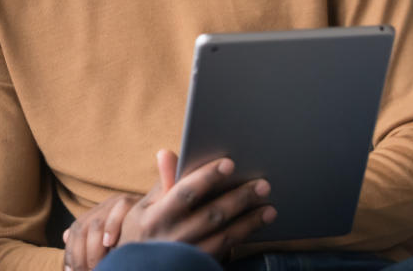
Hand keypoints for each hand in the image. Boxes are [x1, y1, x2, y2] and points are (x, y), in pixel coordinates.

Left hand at [63, 193, 138, 270]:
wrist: (170, 215)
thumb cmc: (139, 235)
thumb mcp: (113, 237)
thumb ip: (90, 236)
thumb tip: (63, 237)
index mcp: (99, 212)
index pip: (76, 230)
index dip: (71, 251)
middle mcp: (108, 205)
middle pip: (82, 228)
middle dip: (80, 255)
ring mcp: (122, 202)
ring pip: (96, 223)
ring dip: (93, 249)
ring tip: (97, 268)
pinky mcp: (137, 202)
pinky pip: (121, 209)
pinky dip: (112, 226)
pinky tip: (110, 243)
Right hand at [117, 150, 276, 259]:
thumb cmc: (143, 232)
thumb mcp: (143, 207)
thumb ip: (162, 182)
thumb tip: (167, 153)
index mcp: (155, 216)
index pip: (184, 191)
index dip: (207, 177)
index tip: (229, 163)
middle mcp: (172, 237)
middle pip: (211, 215)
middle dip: (239, 198)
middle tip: (263, 184)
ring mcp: (187, 255)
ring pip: (224, 237)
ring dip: (249, 221)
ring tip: (269, 208)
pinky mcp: (199, 266)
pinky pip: (225, 251)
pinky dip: (242, 237)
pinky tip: (255, 225)